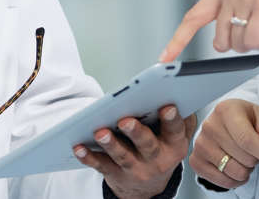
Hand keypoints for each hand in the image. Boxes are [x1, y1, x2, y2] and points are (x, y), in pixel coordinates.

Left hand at [72, 105, 194, 198]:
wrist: (149, 185)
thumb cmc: (162, 147)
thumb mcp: (176, 131)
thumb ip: (179, 108)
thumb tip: (170, 73)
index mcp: (174, 144)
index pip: (175, 130)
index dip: (172, 119)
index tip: (167, 106)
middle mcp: (157, 159)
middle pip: (147, 145)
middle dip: (136, 132)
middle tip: (126, 121)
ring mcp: (136, 169)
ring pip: (123, 156)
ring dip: (111, 144)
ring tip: (101, 133)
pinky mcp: (116, 174)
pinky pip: (101, 165)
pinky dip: (89, 157)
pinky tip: (79, 147)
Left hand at [159, 0, 258, 61]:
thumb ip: (232, 14)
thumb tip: (222, 44)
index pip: (194, 17)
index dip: (178, 39)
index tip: (164, 57)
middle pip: (221, 41)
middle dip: (239, 43)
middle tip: (257, 30)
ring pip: (239, 43)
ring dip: (255, 42)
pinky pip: (255, 40)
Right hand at [190, 99, 258, 188]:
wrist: (223, 121)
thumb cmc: (242, 118)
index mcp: (226, 111)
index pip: (247, 139)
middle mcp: (210, 126)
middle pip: (245, 158)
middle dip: (257, 159)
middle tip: (253, 149)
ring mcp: (201, 144)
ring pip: (235, 172)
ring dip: (246, 169)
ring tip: (243, 156)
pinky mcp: (196, 161)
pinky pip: (223, 181)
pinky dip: (235, 179)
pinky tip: (236, 166)